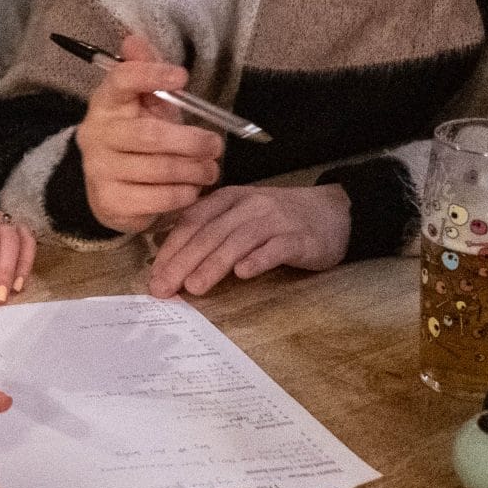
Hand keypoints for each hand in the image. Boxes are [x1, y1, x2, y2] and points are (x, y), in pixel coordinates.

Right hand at [77, 32, 224, 234]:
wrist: (109, 189)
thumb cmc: (137, 139)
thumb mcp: (144, 104)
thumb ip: (145, 71)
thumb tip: (134, 39)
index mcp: (106, 103)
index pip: (121, 81)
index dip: (151, 75)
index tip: (182, 76)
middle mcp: (96, 135)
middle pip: (149, 135)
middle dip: (191, 141)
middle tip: (216, 145)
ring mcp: (100, 170)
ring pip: (159, 169)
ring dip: (195, 170)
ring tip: (210, 170)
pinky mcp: (110, 202)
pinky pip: (158, 199)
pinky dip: (183, 194)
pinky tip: (192, 189)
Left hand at [146, 183, 350, 297]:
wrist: (333, 213)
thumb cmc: (277, 220)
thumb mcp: (240, 217)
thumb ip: (211, 232)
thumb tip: (171, 262)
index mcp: (229, 199)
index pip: (192, 221)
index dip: (171, 248)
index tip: (154, 274)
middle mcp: (249, 205)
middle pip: (210, 233)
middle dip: (183, 262)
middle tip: (164, 288)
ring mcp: (276, 220)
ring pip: (238, 241)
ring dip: (213, 264)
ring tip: (194, 287)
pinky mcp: (300, 238)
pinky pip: (276, 248)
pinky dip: (258, 260)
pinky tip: (243, 274)